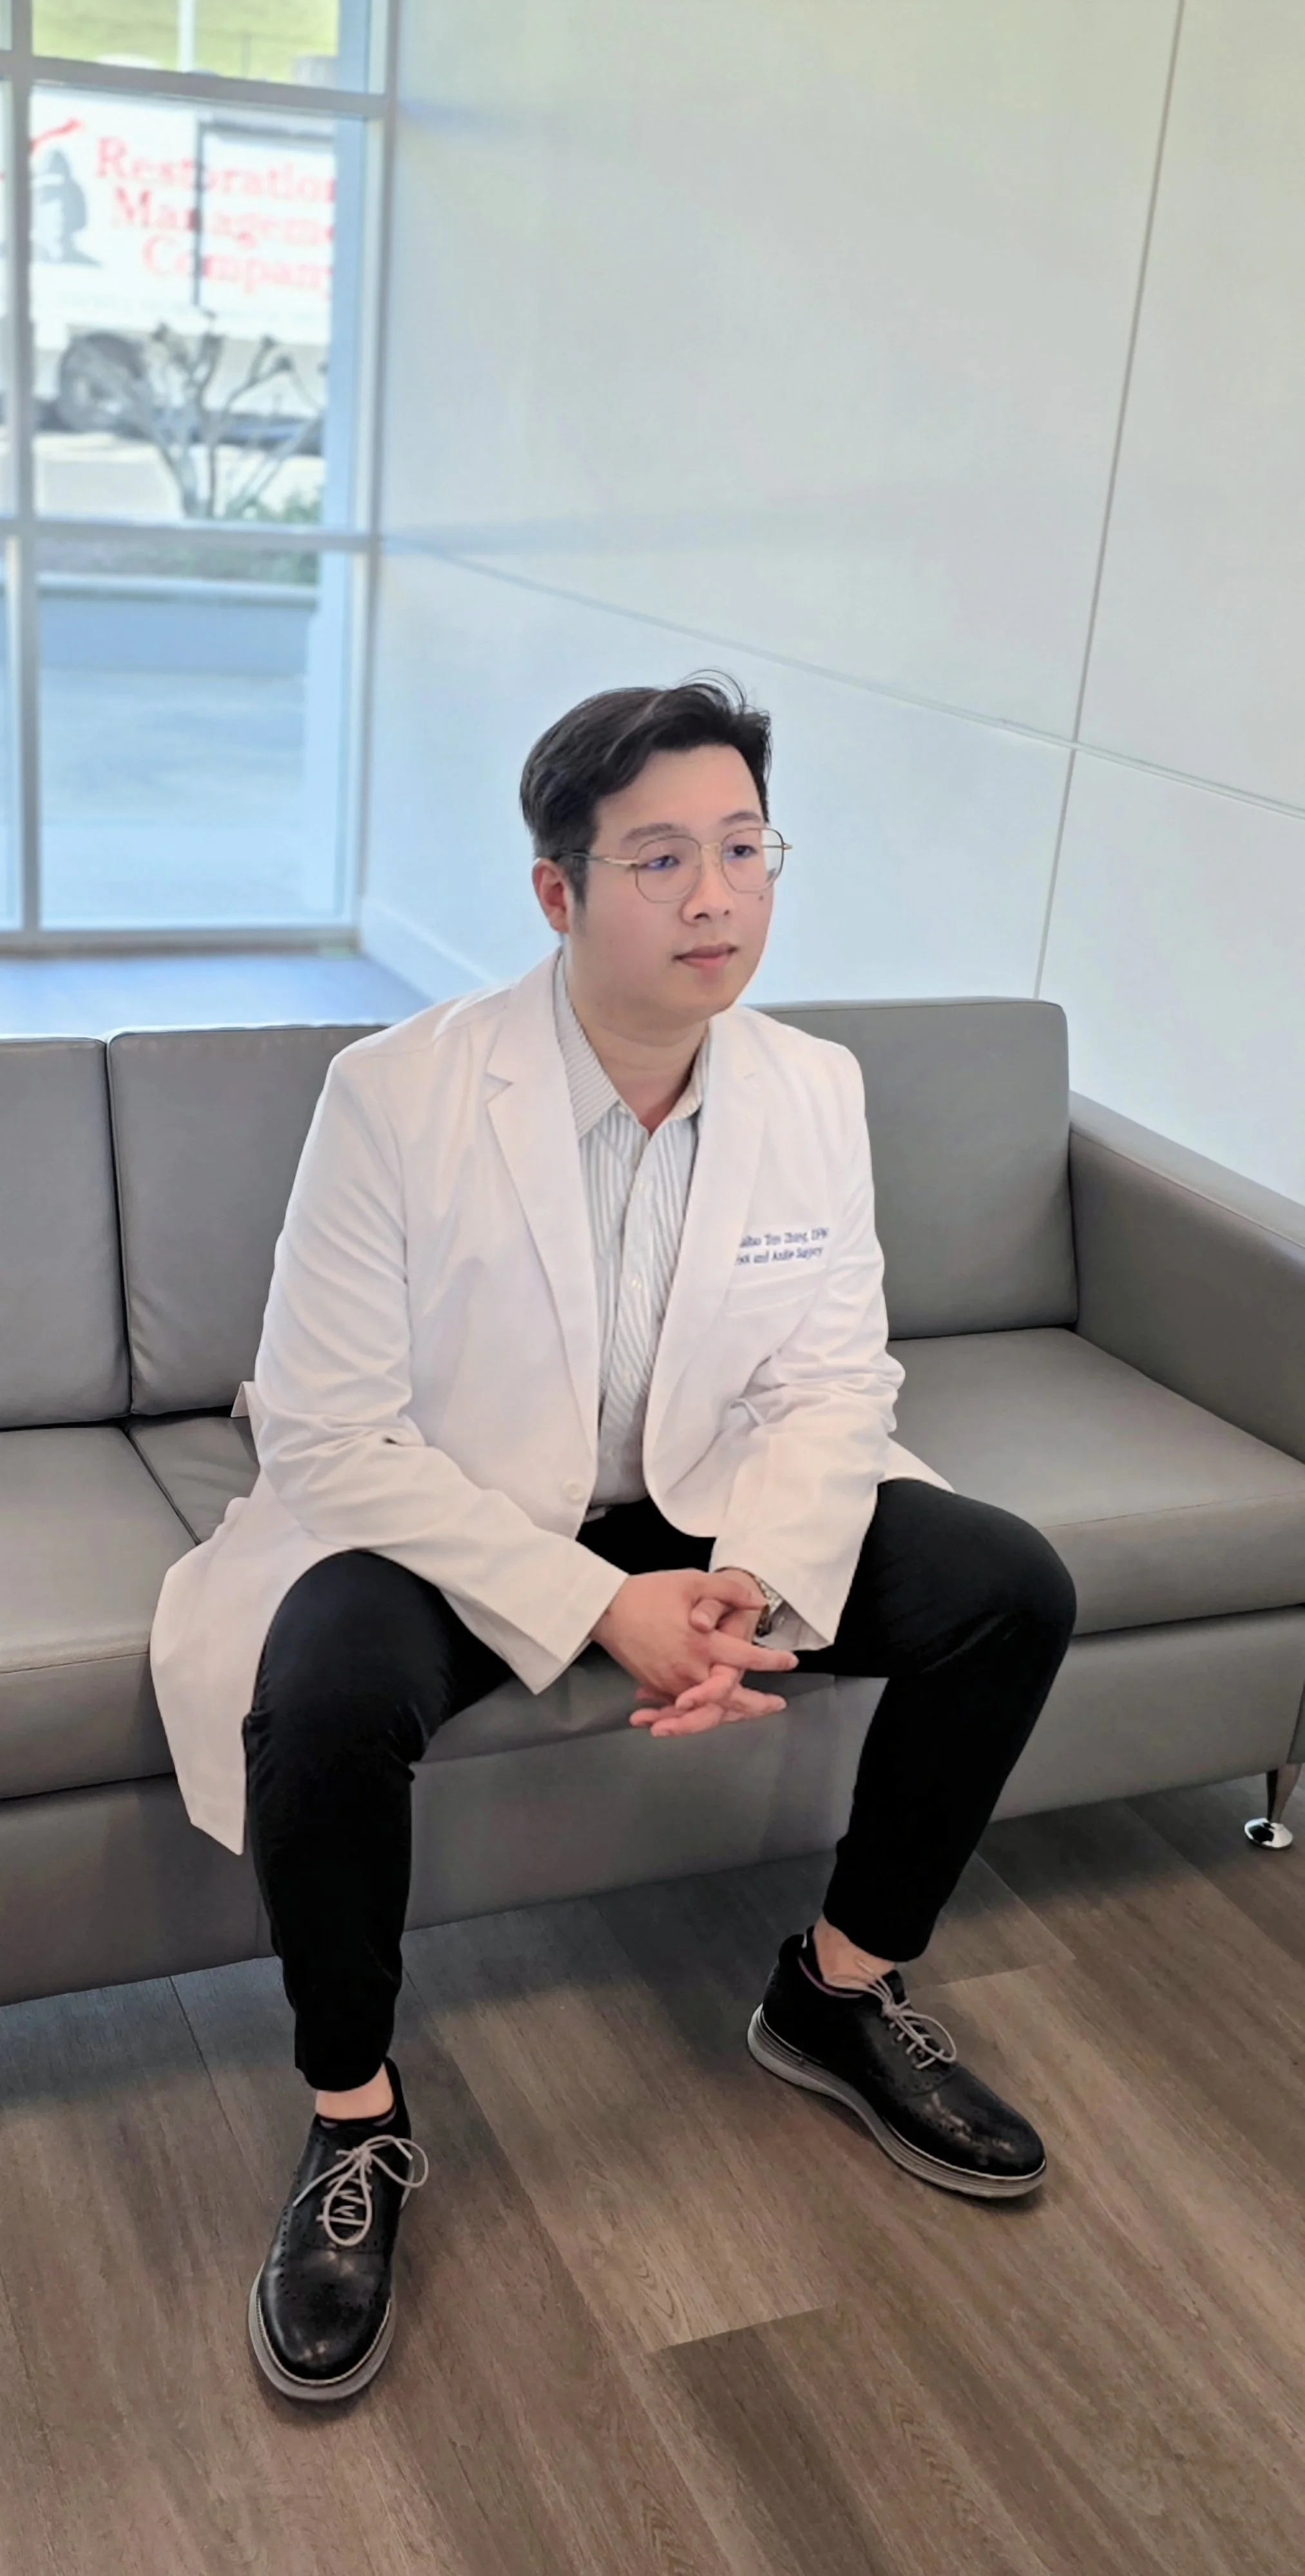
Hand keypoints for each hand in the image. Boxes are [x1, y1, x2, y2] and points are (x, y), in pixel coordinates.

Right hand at [591, 1568, 795, 1719]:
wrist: (605, 1609)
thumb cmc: (648, 1592)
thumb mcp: (692, 1582)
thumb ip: (728, 1591)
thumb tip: (757, 1603)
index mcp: (701, 1643)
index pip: (745, 1658)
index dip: (771, 1661)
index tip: (790, 1662)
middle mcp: (688, 1669)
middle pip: (729, 1697)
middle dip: (755, 1706)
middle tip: (776, 1705)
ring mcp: (670, 1682)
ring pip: (706, 1709)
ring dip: (730, 1714)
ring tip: (750, 1713)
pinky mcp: (656, 1686)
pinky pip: (682, 1707)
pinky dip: (697, 1712)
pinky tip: (711, 1712)